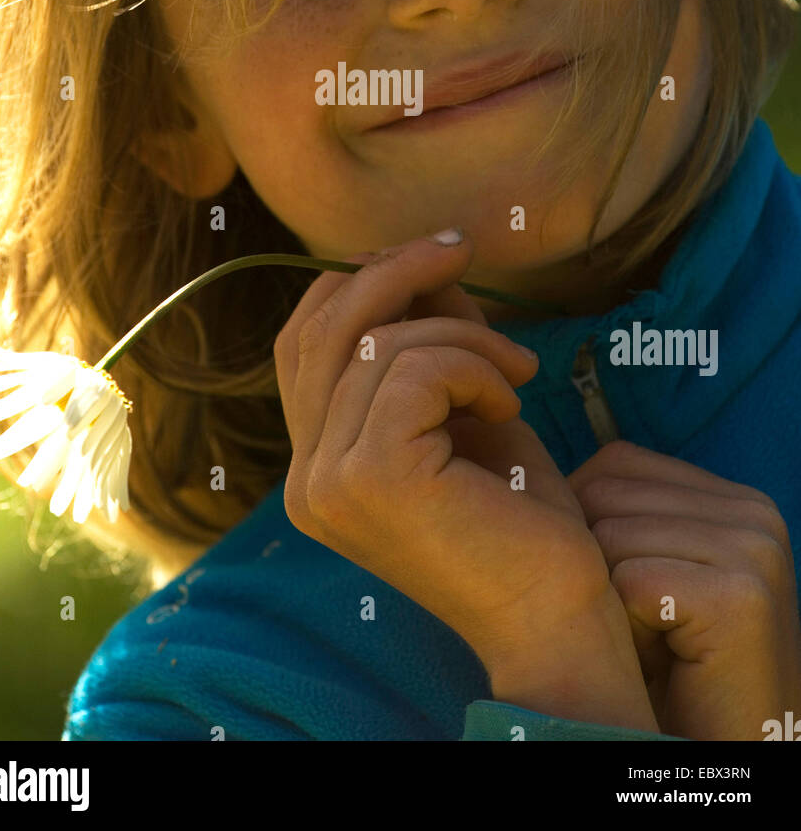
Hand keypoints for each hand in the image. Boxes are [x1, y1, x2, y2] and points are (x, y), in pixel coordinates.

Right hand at [275, 231, 656, 727]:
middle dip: (396, 269)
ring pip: (379, 341)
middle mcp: (305, 479)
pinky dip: (473, 365)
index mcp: (317, 468)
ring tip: (516, 369)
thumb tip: (425, 258)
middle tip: (463, 248)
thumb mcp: (465, 405)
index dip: (359, 282)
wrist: (559, 614)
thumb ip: (432, 338)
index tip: (432, 256)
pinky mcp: (369, 477)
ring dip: (464, 332)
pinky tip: (509, 402)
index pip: (302, 342)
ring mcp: (328, 481)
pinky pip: (414, 368)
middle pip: (323, 326)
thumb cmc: (522, 515)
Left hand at [568, 440, 800, 739]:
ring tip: (659, 644)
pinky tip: (667, 661)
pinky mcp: (739, 597)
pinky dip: (628, 630)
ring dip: (611, 601)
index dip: (589, 525)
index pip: (616, 464)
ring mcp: (754, 551)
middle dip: (596, 563)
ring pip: (608, 537)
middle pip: (603, 495)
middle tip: (648, 627)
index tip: (628, 591)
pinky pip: (629, 582)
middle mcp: (755, 512)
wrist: (724, 756)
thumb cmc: (673, 672)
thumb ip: (621, 513)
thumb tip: (528, 468)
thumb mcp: (654, 571)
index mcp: (736, 499)